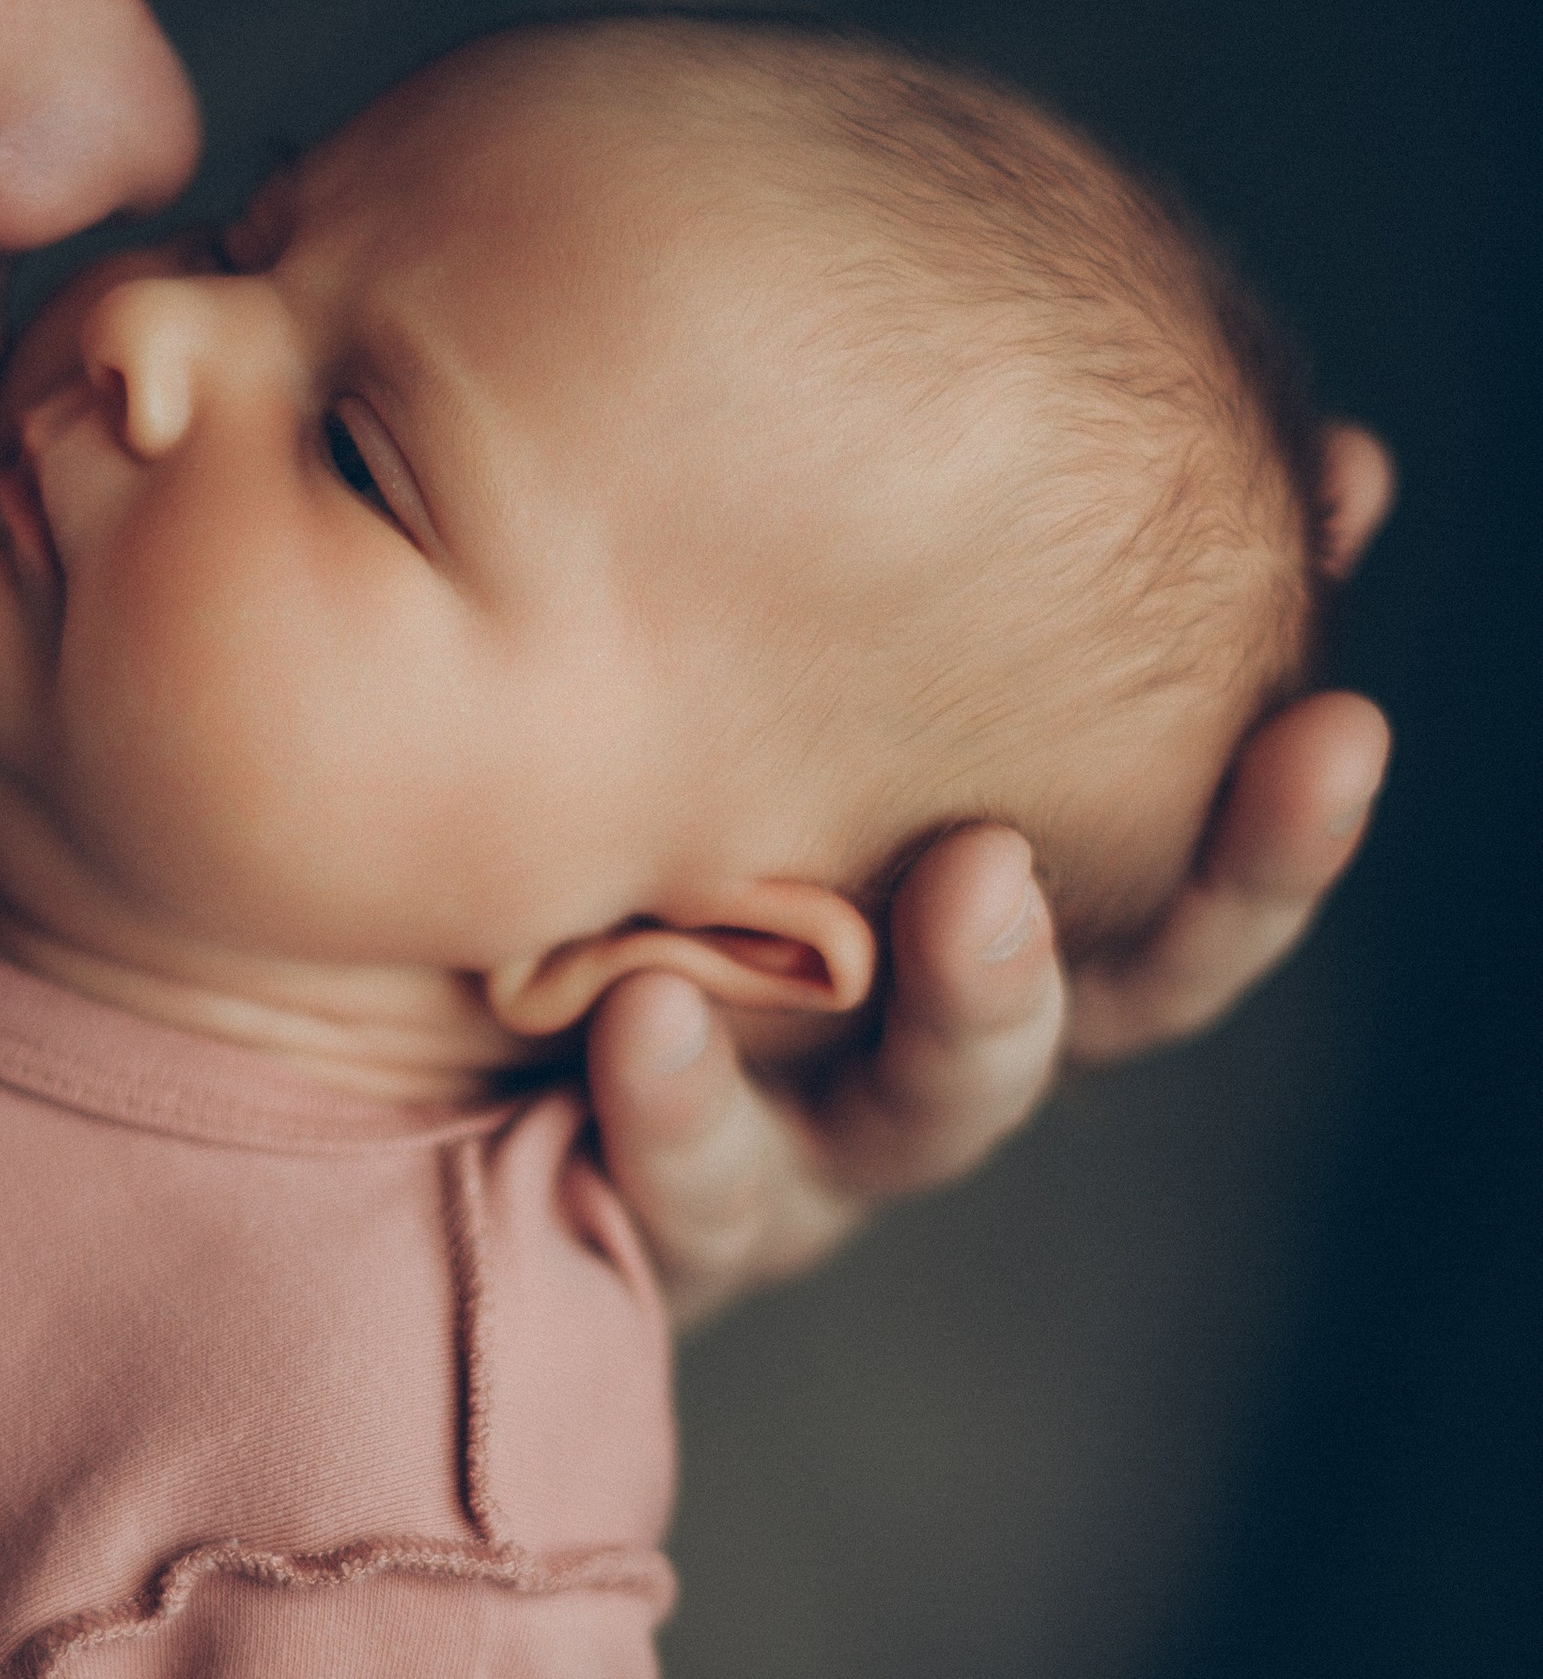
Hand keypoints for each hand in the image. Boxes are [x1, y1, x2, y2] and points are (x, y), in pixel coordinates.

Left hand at [591, 430, 1393, 1328]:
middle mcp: (899, 1055)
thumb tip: (1215, 456)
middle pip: (1093, 1012)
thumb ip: (899, 582)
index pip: (1170, 896)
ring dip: (967, 1011)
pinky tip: (647, 1018)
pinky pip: (679, 1192)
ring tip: (963, 887)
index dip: (1270, 830)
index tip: (1341, 719)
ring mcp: (787, 1152)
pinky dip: (680, 1113)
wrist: (337, 1036)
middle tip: (1230, 771)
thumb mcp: (721, 684)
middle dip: (1183, 907)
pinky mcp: (640, 1222)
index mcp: (958, 935)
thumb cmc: (573, 818)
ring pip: (917, 1119)